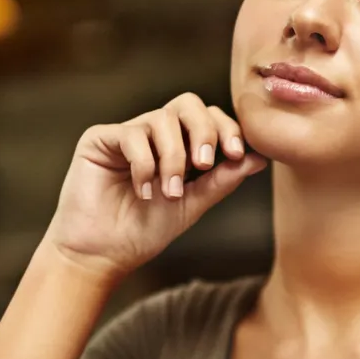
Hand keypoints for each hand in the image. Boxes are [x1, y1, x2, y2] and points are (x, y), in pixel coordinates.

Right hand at [44, 93, 267, 281]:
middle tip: (204, 164)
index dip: (226, 129)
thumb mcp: (192, 205)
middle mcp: (153, 133)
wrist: (102, 254)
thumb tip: (260, 158)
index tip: (236, 154)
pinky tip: (143, 191)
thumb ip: (222, 180)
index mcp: (177, 145)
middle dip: (203, 130)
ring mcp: (126, 133)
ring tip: (169, 192)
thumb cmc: (144, 232)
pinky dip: (144, 164)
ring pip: (162, 119)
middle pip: (187, 104)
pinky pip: (132, 135)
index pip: (208, 118)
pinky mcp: (99, 138)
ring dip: (173, 158)